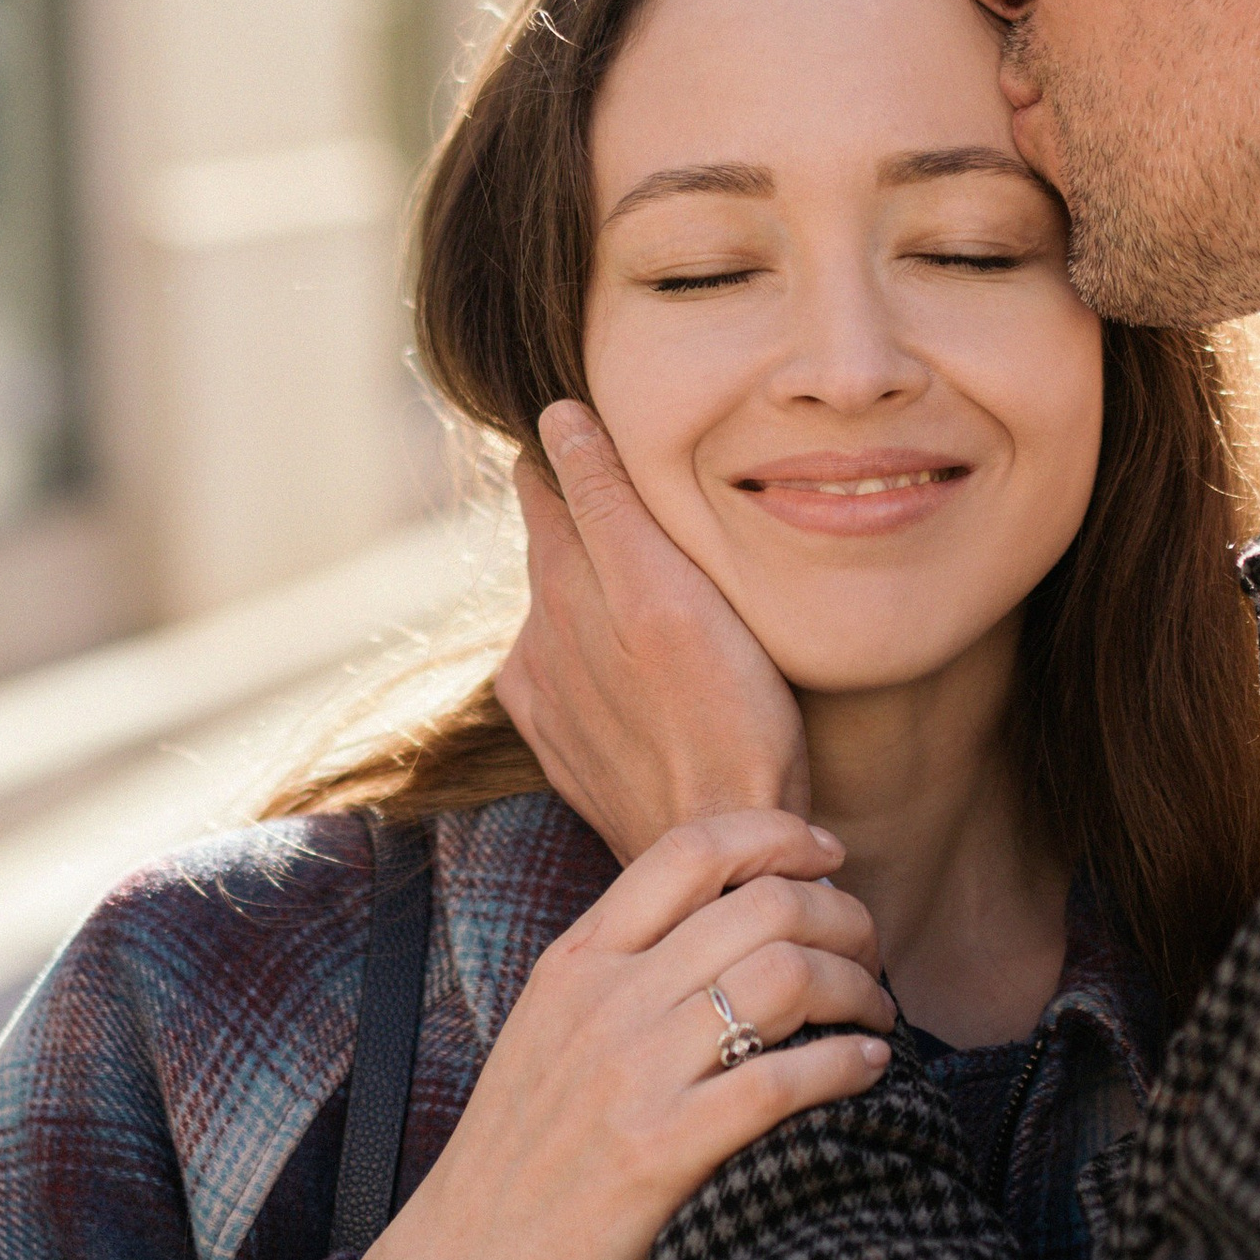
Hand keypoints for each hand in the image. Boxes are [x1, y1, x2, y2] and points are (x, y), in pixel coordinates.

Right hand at [332, 810, 888, 1259]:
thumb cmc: (521, 1151)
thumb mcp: (549, 1028)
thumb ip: (622, 967)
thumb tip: (727, 919)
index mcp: (577, 960)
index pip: (691, 848)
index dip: (778, 837)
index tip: (828, 856)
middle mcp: (606, 1001)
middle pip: (763, 906)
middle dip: (843, 917)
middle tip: (870, 953)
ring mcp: (632, 1076)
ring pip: (785, 979)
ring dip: (857, 988)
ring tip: (875, 1014)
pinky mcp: (661, 1153)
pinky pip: (781, 1081)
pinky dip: (845, 1064)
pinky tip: (869, 1068)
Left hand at [494, 401, 809, 858]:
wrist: (719, 847)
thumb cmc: (725, 715)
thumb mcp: (674, 587)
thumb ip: (609, 498)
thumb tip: (555, 413)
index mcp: (559, 581)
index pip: (547, 481)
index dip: (580, 452)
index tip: (621, 435)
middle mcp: (534, 636)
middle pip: (557, 547)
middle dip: (595, 524)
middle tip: (661, 517)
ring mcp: (544, 698)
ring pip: (566, 614)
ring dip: (601, 598)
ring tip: (668, 602)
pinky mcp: (562, 747)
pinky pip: (573, 678)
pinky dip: (602, 661)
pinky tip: (651, 674)